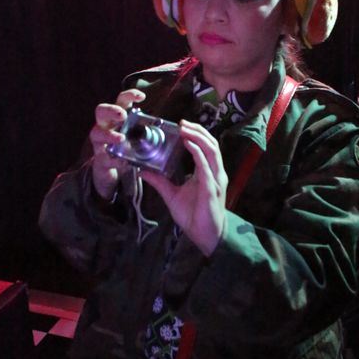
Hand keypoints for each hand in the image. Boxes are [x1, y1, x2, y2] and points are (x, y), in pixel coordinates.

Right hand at [89, 88, 145, 199]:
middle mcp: (105, 126)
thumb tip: (173, 127)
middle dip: (111, 111)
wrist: (111, 167)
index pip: (121, 100)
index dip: (129, 96)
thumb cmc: (126, 146)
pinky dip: (114, 160)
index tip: (142, 97)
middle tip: (122, 116)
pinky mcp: (100, 158)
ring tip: (121, 139)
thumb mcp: (137, 136)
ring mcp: (100, 142)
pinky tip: (122, 162)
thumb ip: (149, 131)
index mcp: (117, 117)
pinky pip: (104, 157)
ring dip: (110, 135)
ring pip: (97, 133)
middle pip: (101, 110)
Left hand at [141, 120, 227, 256]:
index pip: (205, 147)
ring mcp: (215, 180)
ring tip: (185, 129)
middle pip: (211, 144)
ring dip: (198, 137)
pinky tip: (188, 144)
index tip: (180, 126)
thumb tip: (143, 171)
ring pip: (212, 151)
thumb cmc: (194, 216)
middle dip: (198, 130)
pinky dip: (198, 153)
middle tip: (182, 122)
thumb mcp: (172, 195)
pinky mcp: (211, 188)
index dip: (196, 134)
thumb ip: (160, 182)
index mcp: (207, 172)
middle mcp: (214, 173)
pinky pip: (206, 167)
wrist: (204, 236)